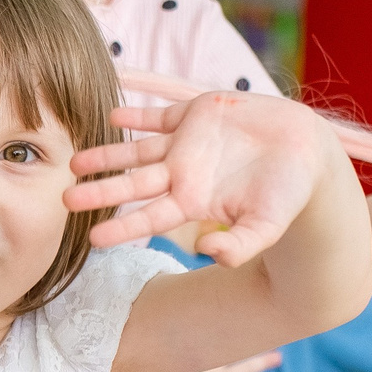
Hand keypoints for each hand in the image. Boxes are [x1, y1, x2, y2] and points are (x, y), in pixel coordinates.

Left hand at [68, 92, 340, 263]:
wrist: (307, 152)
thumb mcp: (267, 226)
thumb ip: (240, 245)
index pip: (149, 217)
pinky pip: (159, 116)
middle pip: (132, 184)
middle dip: (99, 191)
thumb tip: (208, 255)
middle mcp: (182, 175)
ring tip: (75, 160)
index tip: (92, 239)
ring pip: (137, 151)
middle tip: (64, 198)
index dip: (121, 227)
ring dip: (107, 154)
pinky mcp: (197, 115)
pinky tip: (112, 116)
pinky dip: (136, 115)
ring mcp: (186, 144)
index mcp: (192, 203)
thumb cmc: (288, 195)